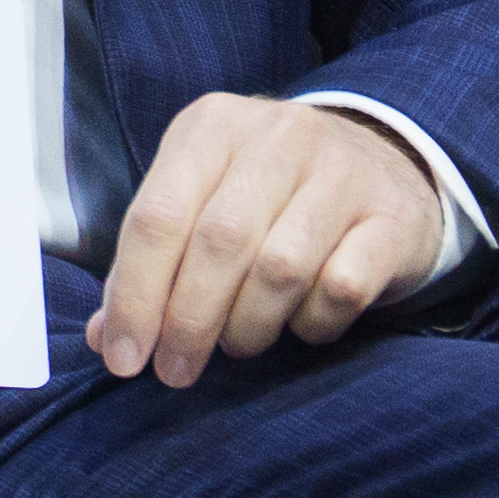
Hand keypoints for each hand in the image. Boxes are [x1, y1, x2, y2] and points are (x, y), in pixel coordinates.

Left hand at [87, 94, 442, 387]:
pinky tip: (301, 323)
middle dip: (188, 321)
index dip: (135, 295)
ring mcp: (341, 170)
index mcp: (212, 126)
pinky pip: (342, 287)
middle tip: (176, 371)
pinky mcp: (391, 216)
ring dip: (248, 326)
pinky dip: (311, 323)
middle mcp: (278, 134)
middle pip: (218, 242)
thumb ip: (152, 266)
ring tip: (239, 342)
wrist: (384, 168)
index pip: (157, 215)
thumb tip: (107, 339)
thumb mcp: (203, 205)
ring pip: (280, 267)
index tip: (126, 358)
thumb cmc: (270, 198)